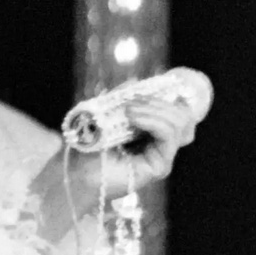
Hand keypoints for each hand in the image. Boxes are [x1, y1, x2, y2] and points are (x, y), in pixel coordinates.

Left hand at [32, 68, 210, 239]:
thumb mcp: (102, 113)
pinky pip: (169, 137)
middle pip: (182, 116)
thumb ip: (120, 99)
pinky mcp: (159, 167)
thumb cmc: (84, 145)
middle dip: (158, 101)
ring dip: (155, 109)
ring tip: (129, 110)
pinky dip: (153, 121)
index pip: (176, 110)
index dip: (166, 97)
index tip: (143, 90)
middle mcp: (159, 145)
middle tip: (131, 102)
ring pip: (180, 123)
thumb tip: (135, 83)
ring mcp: (161, 156)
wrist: (73, 171)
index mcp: (150, 131)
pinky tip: (132, 118)